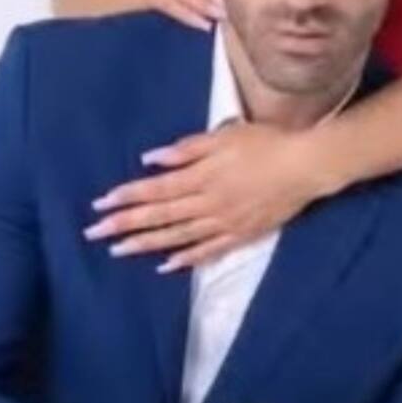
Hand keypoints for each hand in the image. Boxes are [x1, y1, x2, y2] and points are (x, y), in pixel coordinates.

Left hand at [84, 119, 320, 268]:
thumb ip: (187, 149)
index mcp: (202, 176)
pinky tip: (166, 265)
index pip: (156, 190)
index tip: (100, 205)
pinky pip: (208, 251)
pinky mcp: (240, 235)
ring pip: (178, 237)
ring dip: (147, 244)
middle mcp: (208, 204)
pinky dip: (185, 259)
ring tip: (119, 251)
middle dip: (125, 225)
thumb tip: (151, 160)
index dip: (127, 197)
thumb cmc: (266, 143)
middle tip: (94, 234)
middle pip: (160, 216)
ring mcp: (224, 223)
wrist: (306, 167)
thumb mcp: (225, 137)